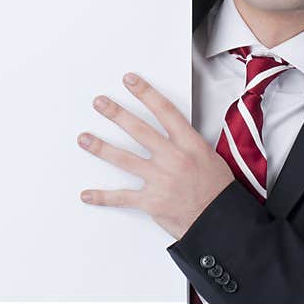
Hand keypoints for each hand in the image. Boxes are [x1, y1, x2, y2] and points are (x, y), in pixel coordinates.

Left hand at [77, 72, 236, 240]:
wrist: (220, 222)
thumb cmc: (218, 192)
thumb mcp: (210, 157)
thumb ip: (188, 144)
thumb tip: (172, 134)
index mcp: (190, 145)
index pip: (164, 111)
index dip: (146, 93)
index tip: (130, 81)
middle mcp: (173, 159)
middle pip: (139, 130)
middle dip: (116, 114)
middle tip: (99, 102)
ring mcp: (160, 179)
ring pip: (124, 159)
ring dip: (101, 147)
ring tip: (84, 137)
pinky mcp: (151, 201)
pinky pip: (122, 198)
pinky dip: (102, 197)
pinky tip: (87, 195)